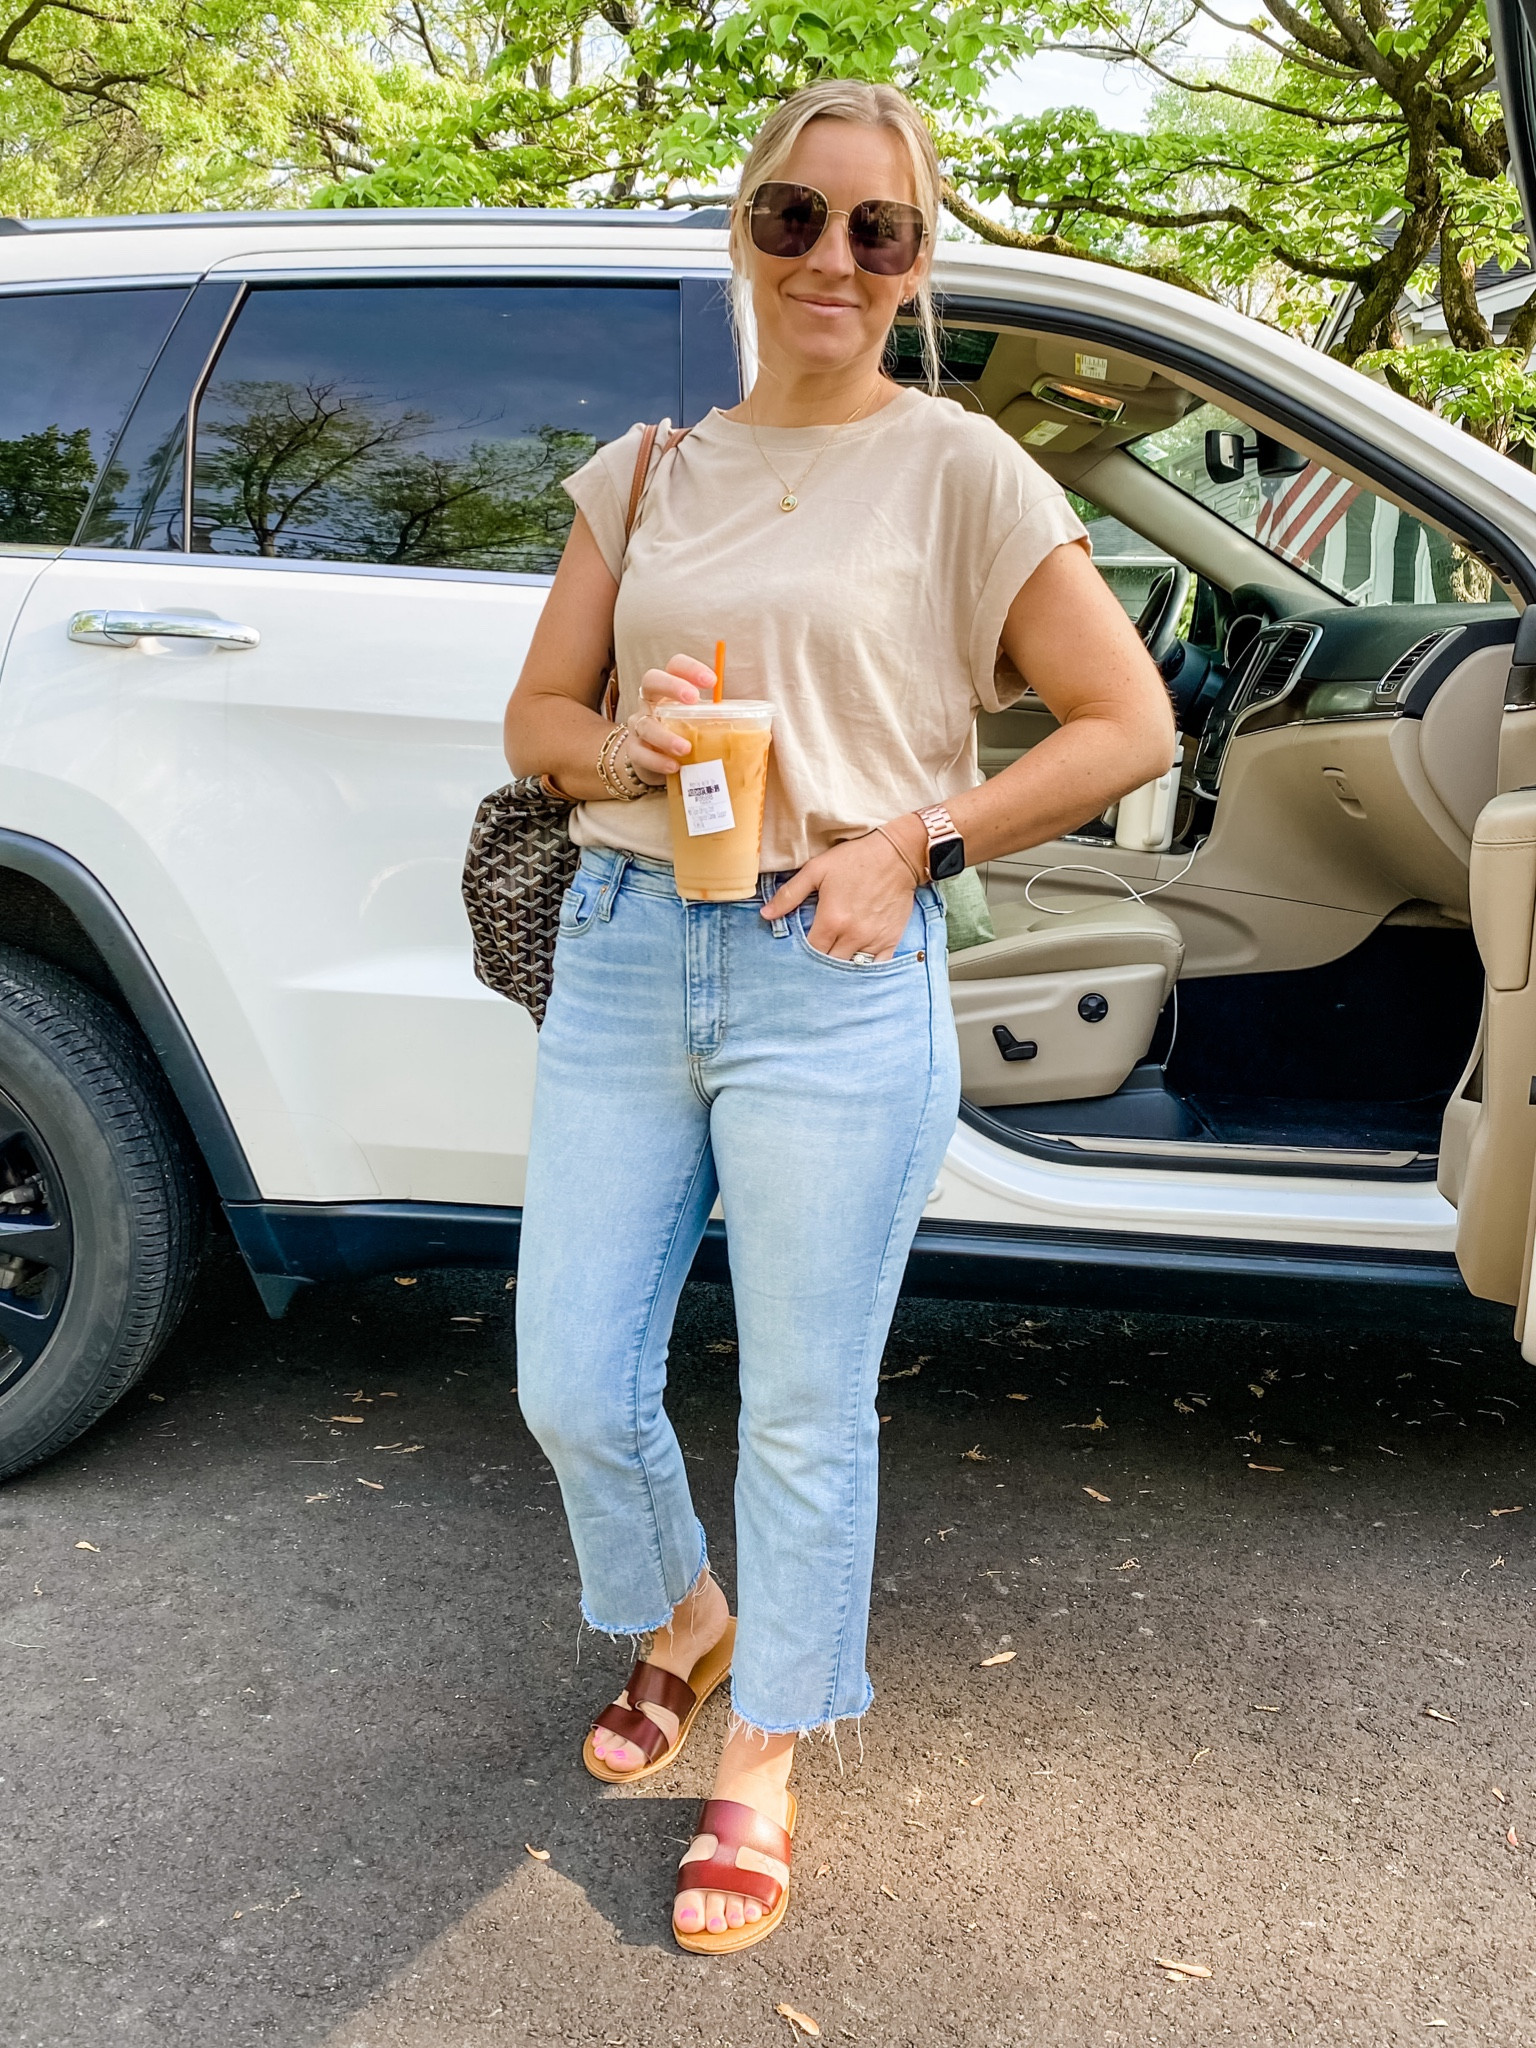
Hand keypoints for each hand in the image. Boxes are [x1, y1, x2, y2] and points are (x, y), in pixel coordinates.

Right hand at [624, 654, 716, 783]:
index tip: (712, 681)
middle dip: (671, 686)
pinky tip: (674, 766)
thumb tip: (764, 720)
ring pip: (645, 723)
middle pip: (651, 680)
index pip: (675, 665)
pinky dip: (657, 760)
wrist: (659, 762)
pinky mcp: (634, 750)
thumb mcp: (703, 721)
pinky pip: (640, 753)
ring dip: (666, 735)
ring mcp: (640, 725)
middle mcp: (651, 701)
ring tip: (686, 748)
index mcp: (669, 689)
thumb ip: (721, 716)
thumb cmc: (687, 735)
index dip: (691, 669)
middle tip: (692, 699)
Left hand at [760, 829, 918, 959]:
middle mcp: (852, 935)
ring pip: (852, 968)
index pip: (811, 951)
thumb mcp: (817, 869)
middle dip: (820, 964)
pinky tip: (856, 966)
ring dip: (840, 968)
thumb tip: (766, 915)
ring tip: (832, 964)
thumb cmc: (855, 860)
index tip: (799, 953)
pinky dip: (865, 969)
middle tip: (814, 960)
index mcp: (832, 920)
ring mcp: (873, 939)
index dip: (803, 954)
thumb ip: (790, 894)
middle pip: (830, 964)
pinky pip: (877, 967)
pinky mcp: (891, 940)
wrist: (897, 854)